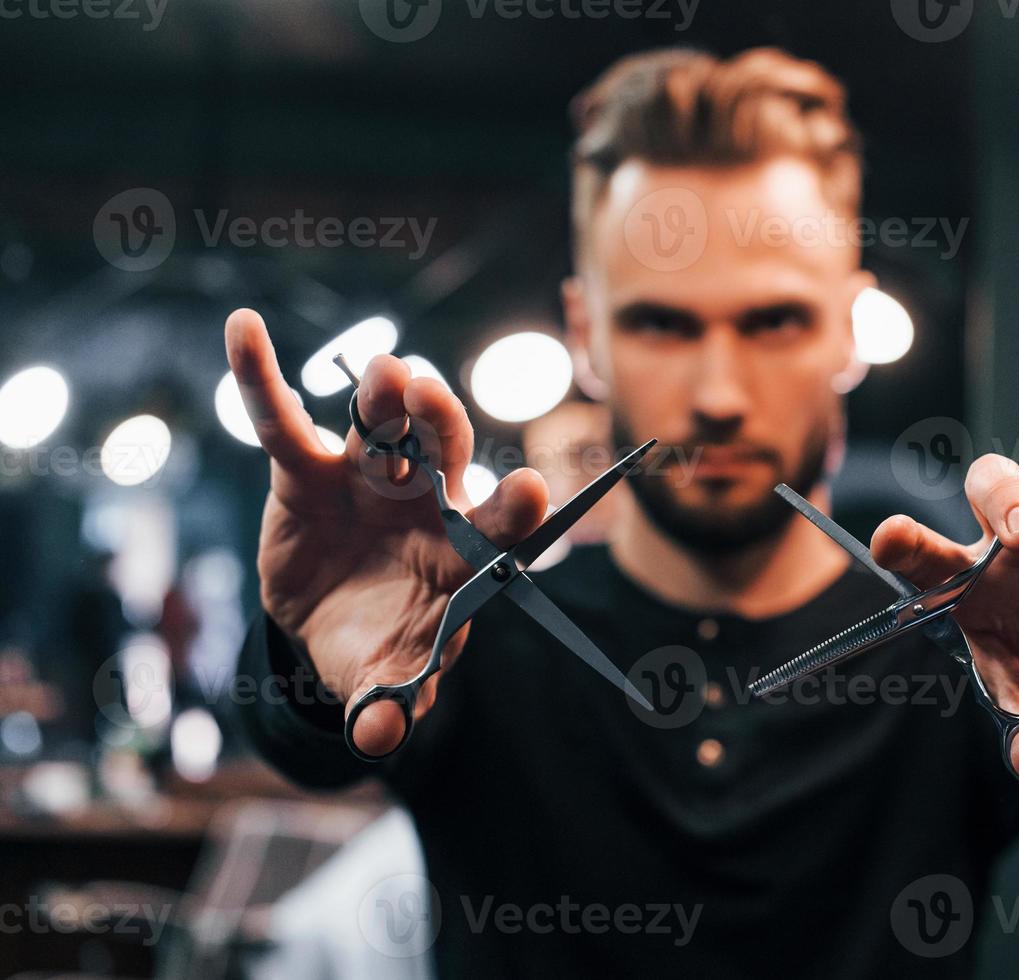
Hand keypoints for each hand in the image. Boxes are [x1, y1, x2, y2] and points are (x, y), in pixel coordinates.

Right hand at [225, 308, 549, 756]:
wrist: (333, 623)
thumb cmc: (381, 645)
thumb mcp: (385, 679)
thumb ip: (390, 702)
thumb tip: (381, 740)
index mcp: (464, 549)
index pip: (500, 524)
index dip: (514, 509)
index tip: (530, 491)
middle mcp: (427, 499)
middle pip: (444, 453)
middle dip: (441, 427)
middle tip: (434, 402)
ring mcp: (372, 475)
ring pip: (383, 425)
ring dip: (384, 398)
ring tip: (386, 375)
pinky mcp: (309, 468)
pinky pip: (284, 420)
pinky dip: (261, 377)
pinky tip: (243, 328)